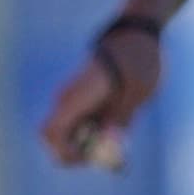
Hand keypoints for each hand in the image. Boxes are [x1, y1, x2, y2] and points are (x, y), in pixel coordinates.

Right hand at [41, 21, 164, 170]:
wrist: (138, 35)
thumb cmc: (140, 61)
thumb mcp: (137, 93)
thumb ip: (121, 121)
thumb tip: (109, 146)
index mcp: (78, 95)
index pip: (53, 133)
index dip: (66, 153)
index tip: (93, 157)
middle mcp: (69, 98)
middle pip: (55, 139)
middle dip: (75, 154)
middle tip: (104, 158)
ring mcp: (74, 99)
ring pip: (67, 134)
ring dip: (85, 146)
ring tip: (116, 148)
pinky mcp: (83, 100)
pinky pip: (78, 125)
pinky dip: (91, 136)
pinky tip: (114, 135)